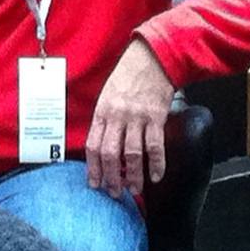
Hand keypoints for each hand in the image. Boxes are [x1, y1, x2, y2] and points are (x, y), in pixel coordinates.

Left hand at [86, 38, 173, 197]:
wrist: (152, 58)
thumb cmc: (129, 75)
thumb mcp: (108, 94)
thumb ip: (105, 119)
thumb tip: (104, 146)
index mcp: (102, 111)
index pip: (93, 145)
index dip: (93, 168)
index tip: (94, 183)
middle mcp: (117, 116)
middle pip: (110, 154)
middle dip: (112, 178)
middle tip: (115, 193)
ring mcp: (137, 117)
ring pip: (132, 154)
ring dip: (133, 176)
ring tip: (135, 189)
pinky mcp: (156, 117)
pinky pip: (155, 146)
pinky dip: (156, 164)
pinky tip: (156, 176)